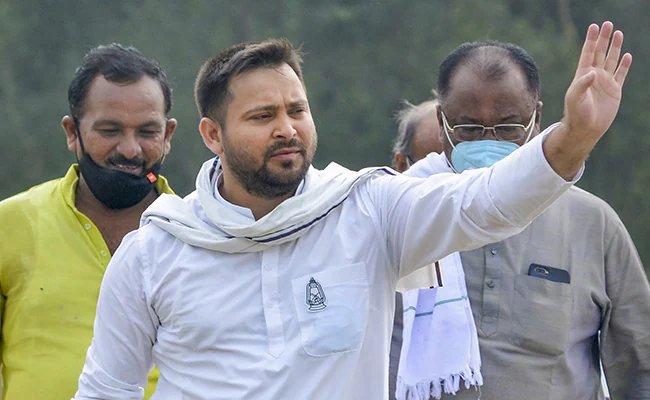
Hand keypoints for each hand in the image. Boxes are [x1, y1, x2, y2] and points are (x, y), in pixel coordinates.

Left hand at [562, 21, 631, 140]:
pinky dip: (624, 65)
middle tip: (608, 24)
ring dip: (615, 47)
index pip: (587, 52)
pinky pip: (621, 74)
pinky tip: (627, 55)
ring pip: (611, 60)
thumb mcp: (575, 98)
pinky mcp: (615, 90)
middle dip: (603, 38)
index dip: (591, 40)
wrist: (585, 128)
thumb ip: (582, 84)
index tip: (594, 26)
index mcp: (582, 75)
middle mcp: (594, 75)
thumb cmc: (576, 113)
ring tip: (618, 33)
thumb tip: (593, 72)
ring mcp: (605, 82)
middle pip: (600, 52)